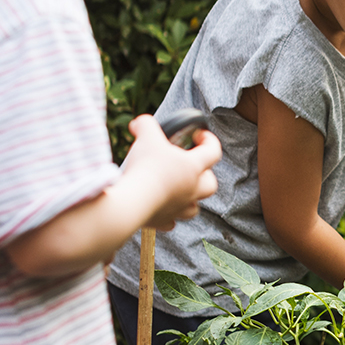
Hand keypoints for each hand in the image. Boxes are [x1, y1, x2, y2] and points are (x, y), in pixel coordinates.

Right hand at [122, 113, 220, 229]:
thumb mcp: (145, 137)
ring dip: (189, 198)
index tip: (199, 136)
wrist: (130, 202)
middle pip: (210, 184)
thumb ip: (146, 125)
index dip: (209, 141)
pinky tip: (160, 209)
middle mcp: (191, 190)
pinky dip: (168, 216)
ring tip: (176, 189)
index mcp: (193, 167)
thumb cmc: (144, 168)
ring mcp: (179, 208)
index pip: (214, 151)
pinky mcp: (163, 221)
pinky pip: (171, 221)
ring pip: (194, 207)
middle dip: (204, 175)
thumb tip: (139, 123)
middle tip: (190, 166)